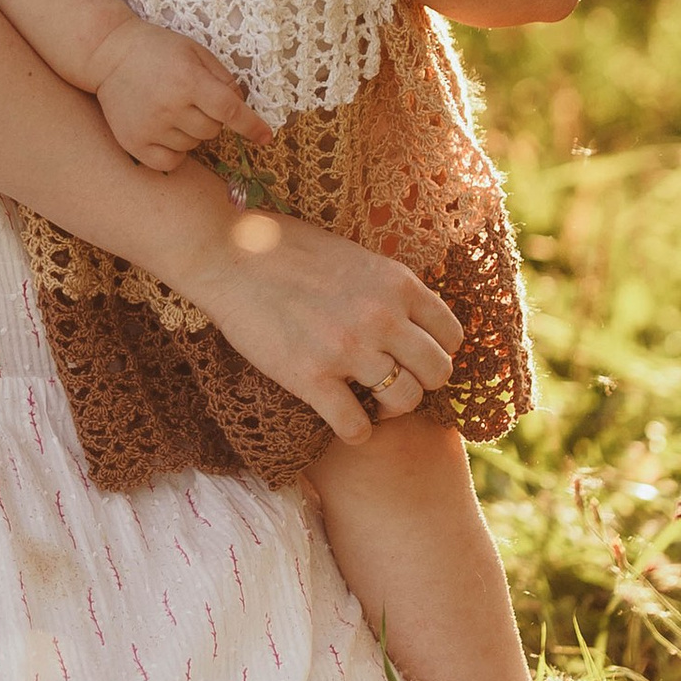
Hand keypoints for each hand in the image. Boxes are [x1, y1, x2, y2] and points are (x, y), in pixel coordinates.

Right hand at [88, 20, 269, 173]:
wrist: (107, 53)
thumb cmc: (156, 49)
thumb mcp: (194, 51)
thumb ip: (222, 77)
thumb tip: (241, 106)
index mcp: (188, 80)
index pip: (230, 111)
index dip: (252, 126)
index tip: (266, 137)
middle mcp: (170, 107)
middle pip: (213, 131)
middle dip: (211, 118)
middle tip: (191, 99)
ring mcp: (150, 127)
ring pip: (193, 146)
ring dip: (191, 132)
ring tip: (171, 108)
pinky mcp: (134, 142)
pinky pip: (170, 161)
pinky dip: (176, 152)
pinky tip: (166, 132)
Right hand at [183, 207, 460, 442]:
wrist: (228, 254)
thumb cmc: (286, 248)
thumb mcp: (354, 254)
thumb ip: (386, 287)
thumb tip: (409, 316)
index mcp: (397, 282)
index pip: (452, 334)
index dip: (437, 351)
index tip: (414, 357)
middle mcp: (381, 316)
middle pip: (438, 372)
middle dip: (421, 382)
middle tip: (395, 381)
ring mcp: (347, 349)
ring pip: (405, 401)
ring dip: (391, 408)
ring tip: (371, 403)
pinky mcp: (311, 377)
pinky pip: (356, 426)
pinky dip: (356, 432)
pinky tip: (344, 422)